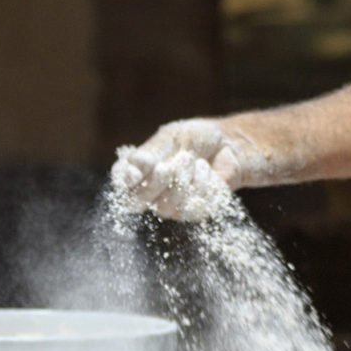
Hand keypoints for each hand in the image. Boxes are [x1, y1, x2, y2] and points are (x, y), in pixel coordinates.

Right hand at [110, 119, 264, 219]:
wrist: (231, 146)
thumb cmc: (197, 139)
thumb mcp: (171, 137)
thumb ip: (151, 152)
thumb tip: (133, 166)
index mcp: (138, 169)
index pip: (120, 180)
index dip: (125, 178)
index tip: (139, 167)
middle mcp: (149, 191)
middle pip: (135, 202)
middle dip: (154, 183)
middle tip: (169, 166)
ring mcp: (170, 205)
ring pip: (164, 207)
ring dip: (182, 180)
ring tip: (195, 161)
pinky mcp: (192, 213)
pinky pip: (190, 207)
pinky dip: (201, 185)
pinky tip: (207, 172)